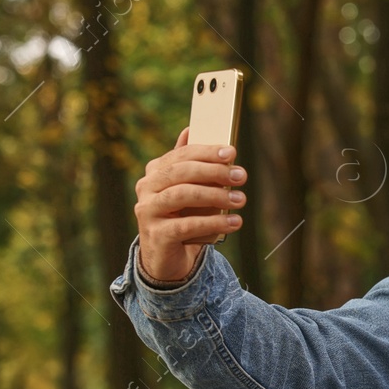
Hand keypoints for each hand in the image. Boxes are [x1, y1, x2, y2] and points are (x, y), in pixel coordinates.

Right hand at [133, 127, 247, 281]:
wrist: (166, 258)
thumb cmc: (181, 218)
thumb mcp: (186, 190)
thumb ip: (189, 164)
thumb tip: (190, 130)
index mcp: (155, 172)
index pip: (181, 155)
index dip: (207, 152)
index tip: (231, 153)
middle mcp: (146, 188)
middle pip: (181, 173)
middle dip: (213, 171)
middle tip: (241, 176)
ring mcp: (147, 211)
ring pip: (182, 196)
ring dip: (215, 196)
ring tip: (241, 200)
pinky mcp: (156, 235)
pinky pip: (187, 225)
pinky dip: (213, 223)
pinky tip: (235, 222)